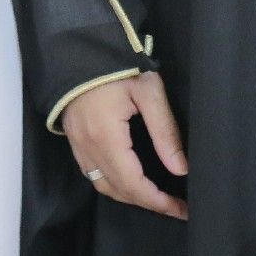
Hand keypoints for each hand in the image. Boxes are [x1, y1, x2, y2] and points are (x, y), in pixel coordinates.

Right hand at [61, 72, 189, 219]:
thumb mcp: (148, 91)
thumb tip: (180, 168)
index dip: (158, 201)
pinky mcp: (74, 139)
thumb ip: (165, 131)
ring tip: (156, 198)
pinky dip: (113, 184)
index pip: (133, 184)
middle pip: (118, 190)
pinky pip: (93, 174)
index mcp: (106, 136)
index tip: (180, 208)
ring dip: (130, 196)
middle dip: (149, 202)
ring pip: (103, 186)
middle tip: (175, 207)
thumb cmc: (116, 65)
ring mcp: (77, 145)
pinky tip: (130, 181)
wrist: (81, 47)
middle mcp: (88, 146)